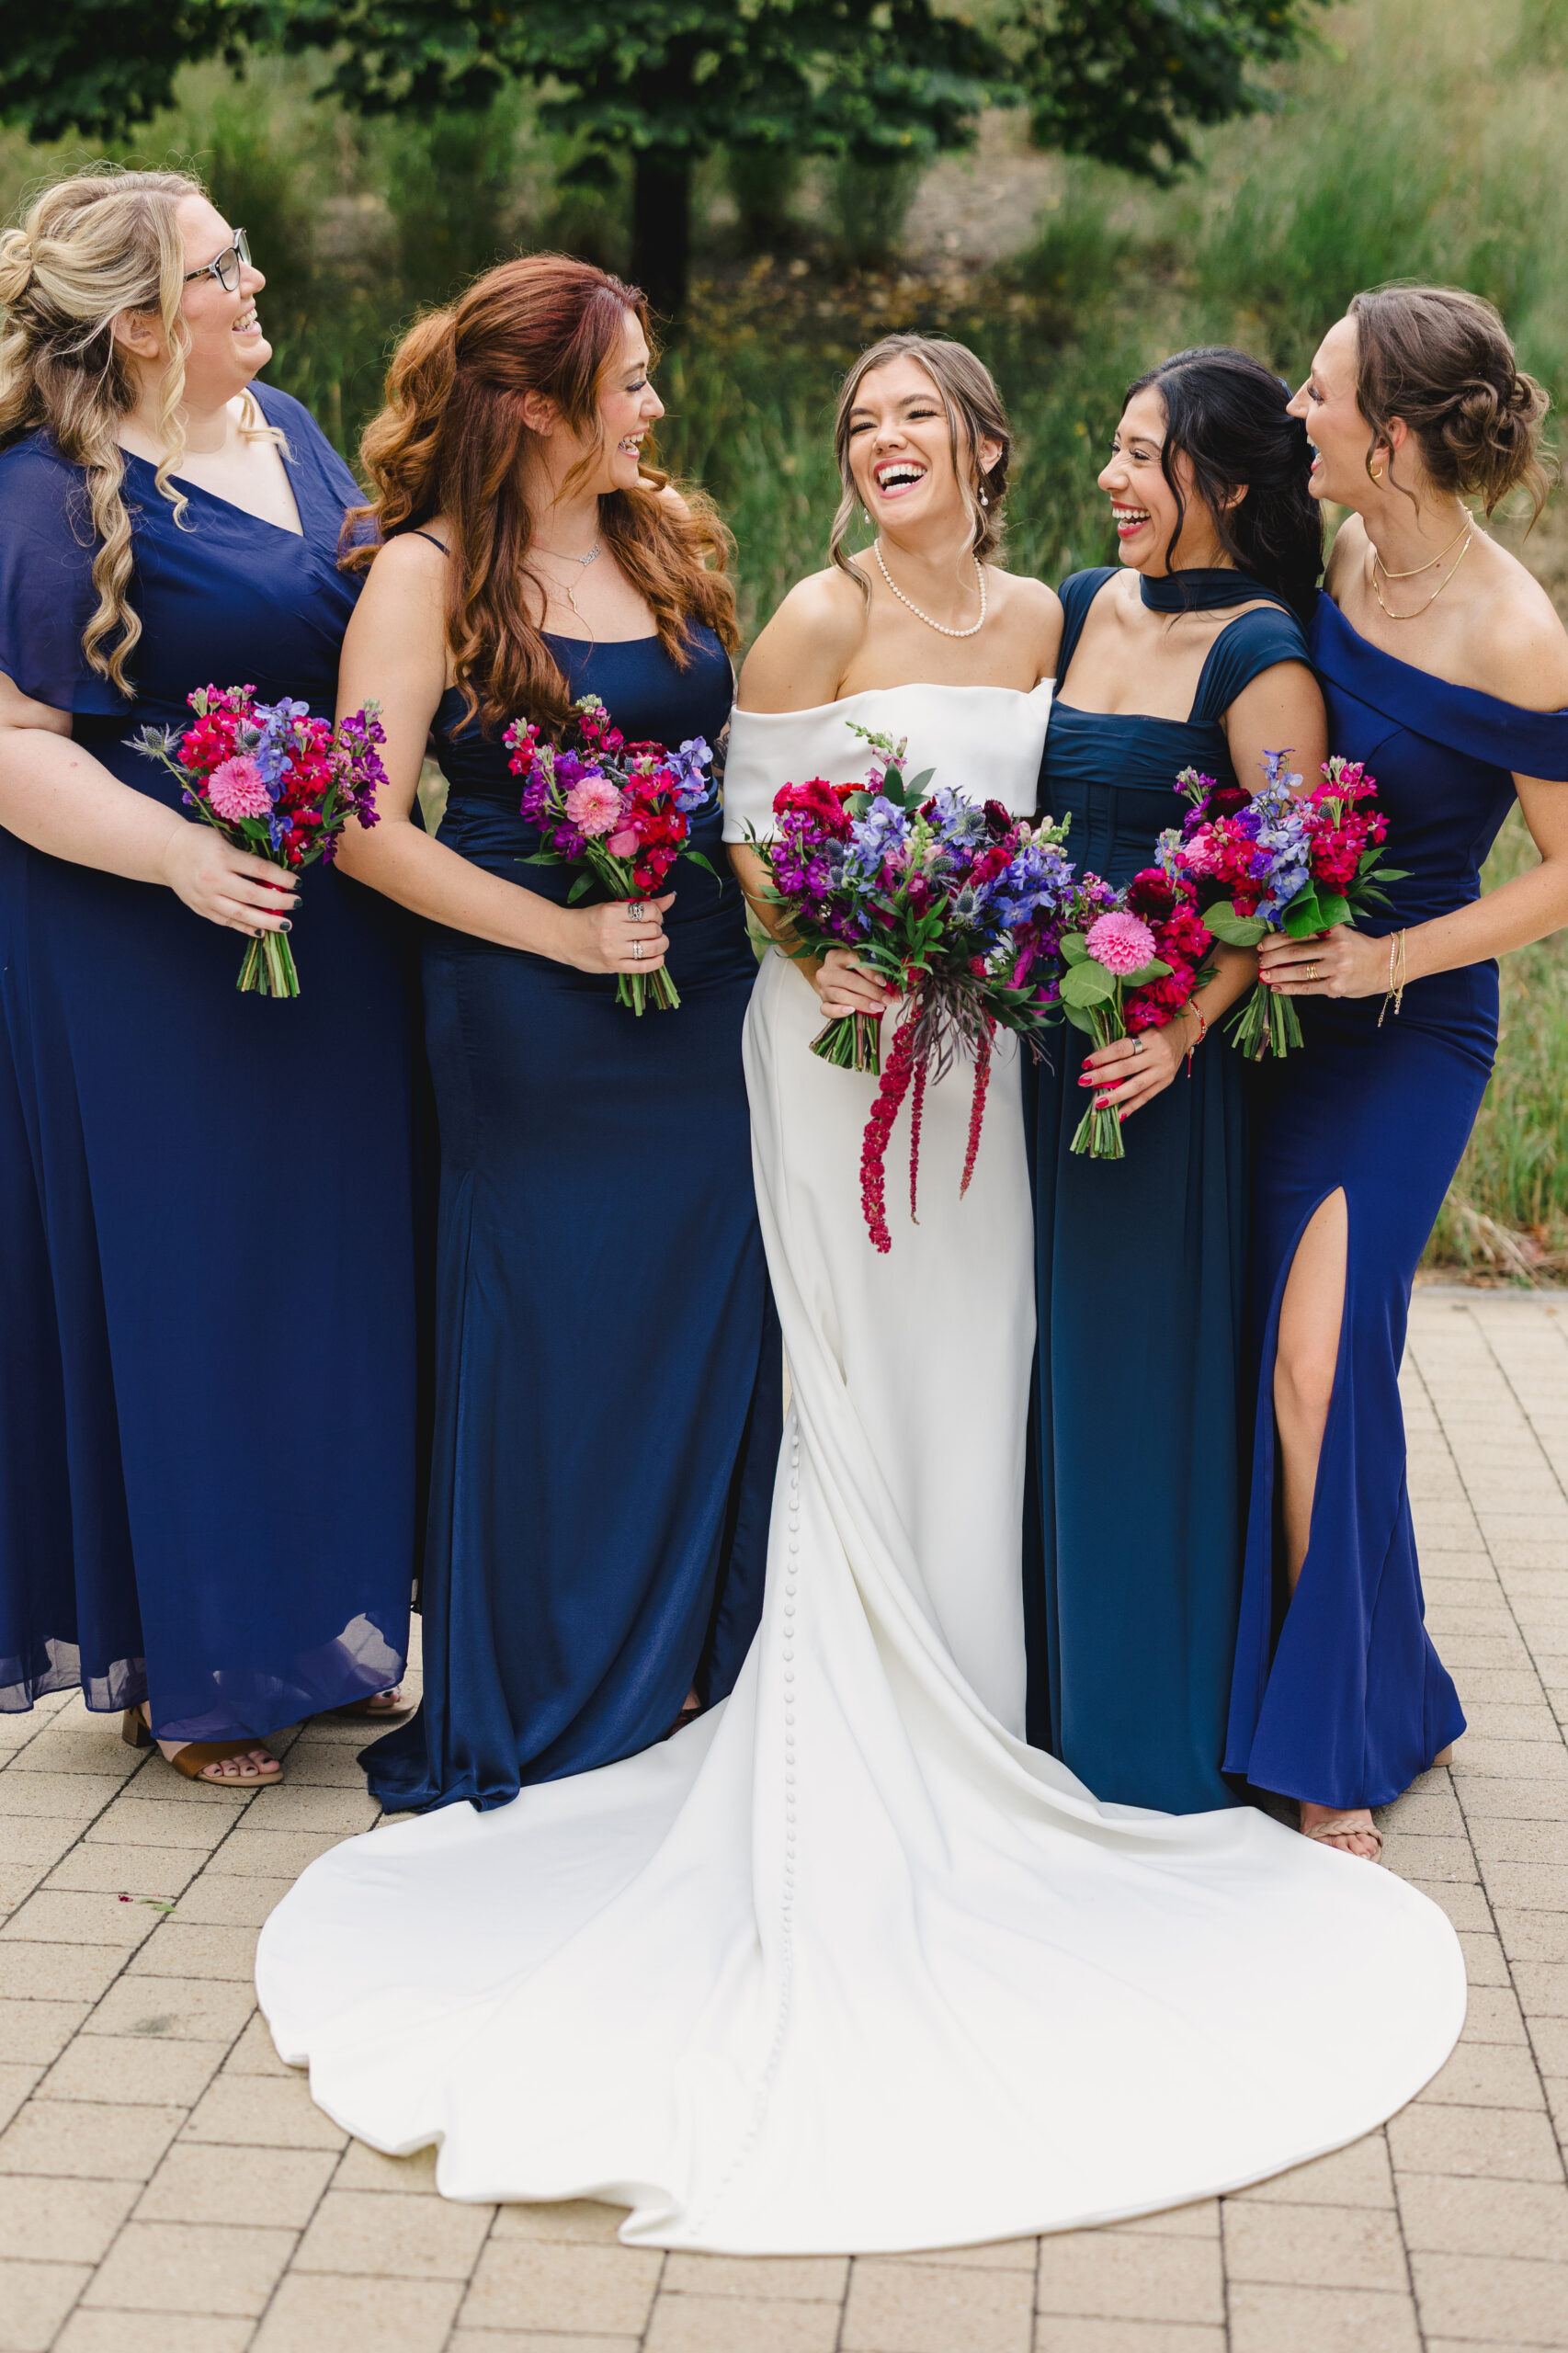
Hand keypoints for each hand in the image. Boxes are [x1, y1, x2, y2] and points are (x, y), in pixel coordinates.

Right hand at [160, 822, 298, 932]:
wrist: (166, 851)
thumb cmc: (200, 841)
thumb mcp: (224, 838)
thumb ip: (246, 856)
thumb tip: (277, 874)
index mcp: (222, 856)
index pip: (259, 870)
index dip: (282, 878)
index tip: (297, 883)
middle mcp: (213, 879)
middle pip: (253, 896)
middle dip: (279, 902)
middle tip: (297, 903)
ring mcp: (206, 897)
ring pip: (241, 914)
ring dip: (267, 922)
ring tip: (286, 925)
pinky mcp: (201, 909)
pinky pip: (227, 922)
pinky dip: (245, 928)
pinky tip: (262, 931)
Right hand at [559, 891, 673, 975]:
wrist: (563, 937)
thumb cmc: (589, 920)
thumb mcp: (613, 907)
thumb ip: (644, 904)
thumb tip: (672, 898)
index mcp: (612, 910)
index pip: (649, 911)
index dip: (658, 914)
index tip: (653, 917)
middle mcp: (613, 930)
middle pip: (653, 929)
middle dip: (659, 929)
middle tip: (652, 930)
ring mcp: (613, 950)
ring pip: (651, 947)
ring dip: (661, 944)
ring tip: (658, 942)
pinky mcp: (612, 966)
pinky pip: (643, 966)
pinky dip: (656, 961)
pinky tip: (658, 957)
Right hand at [813, 946, 891, 1019]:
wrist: (833, 981)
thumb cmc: (852, 973)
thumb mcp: (864, 969)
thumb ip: (879, 979)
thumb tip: (897, 996)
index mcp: (838, 956)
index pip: (854, 961)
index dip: (870, 972)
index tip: (884, 983)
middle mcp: (827, 970)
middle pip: (848, 980)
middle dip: (870, 991)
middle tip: (885, 1000)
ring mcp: (823, 987)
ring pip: (840, 995)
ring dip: (861, 1002)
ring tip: (877, 1008)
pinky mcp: (822, 1002)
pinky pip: (827, 1009)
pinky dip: (839, 1011)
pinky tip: (852, 1011)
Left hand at [1079, 1020, 1186, 1120]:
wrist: (1183, 1032)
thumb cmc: (1157, 1030)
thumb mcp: (1141, 1030)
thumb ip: (1123, 1045)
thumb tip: (1098, 1064)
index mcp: (1150, 1038)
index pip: (1121, 1049)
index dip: (1102, 1057)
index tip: (1085, 1064)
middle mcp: (1159, 1054)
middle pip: (1126, 1068)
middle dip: (1103, 1076)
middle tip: (1084, 1081)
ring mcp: (1164, 1070)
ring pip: (1136, 1086)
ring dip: (1116, 1096)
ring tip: (1099, 1103)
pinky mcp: (1167, 1081)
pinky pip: (1147, 1096)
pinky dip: (1132, 1106)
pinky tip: (1119, 1114)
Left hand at [1257, 923, 1386, 997]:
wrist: (1384, 965)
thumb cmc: (1357, 948)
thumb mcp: (1340, 934)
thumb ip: (1317, 934)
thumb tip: (1282, 940)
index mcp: (1333, 930)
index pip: (1298, 933)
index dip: (1275, 939)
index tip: (1262, 944)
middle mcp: (1335, 948)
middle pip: (1294, 952)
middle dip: (1271, 957)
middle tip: (1259, 961)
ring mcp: (1336, 969)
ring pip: (1298, 972)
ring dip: (1277, 974)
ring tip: (1263, 976)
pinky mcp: (1336, 987)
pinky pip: (1307, 988)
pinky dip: (1289, 989)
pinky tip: (1276, 988)